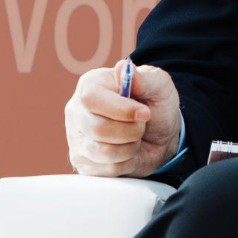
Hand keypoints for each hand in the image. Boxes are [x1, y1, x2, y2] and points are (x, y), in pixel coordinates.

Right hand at [65, 62, 180, 177]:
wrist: (161, 134)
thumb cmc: (157, 104)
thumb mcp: (159, 85)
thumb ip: (144, 78)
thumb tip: (123, 67)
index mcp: (91, 85)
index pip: (92, 99)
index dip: (121, 109)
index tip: (145, 113)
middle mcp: (77, 111)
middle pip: (98, 129)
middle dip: (132, 130)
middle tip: (143, 125)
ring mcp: (76, 138)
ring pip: (102, 152)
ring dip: (130, 147)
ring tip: (135, 136)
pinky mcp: (83, 162)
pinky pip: (106, 170)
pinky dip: (126, 162)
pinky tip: (128, 150)